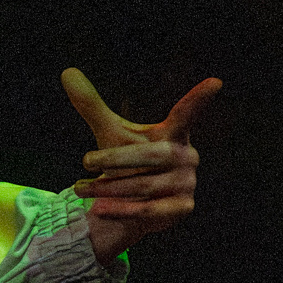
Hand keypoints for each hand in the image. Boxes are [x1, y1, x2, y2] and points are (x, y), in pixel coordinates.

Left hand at [62, 68, 216, 259]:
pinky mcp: (182, 208)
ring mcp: (187, 183)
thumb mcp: (109, 133)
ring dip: (106, 187)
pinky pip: (149, 210)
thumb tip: (67, 72)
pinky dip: (121, 209)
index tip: (215, 82)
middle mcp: (186, 156)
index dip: (199, 99)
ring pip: (143, 185)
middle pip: (150, 154)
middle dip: (113, 158)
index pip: (186, 114)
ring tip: (79, 188)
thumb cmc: (126, 163)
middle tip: (85, 160)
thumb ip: (92, 106)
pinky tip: (99, 209)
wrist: (131, 205)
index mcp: (174, 133)